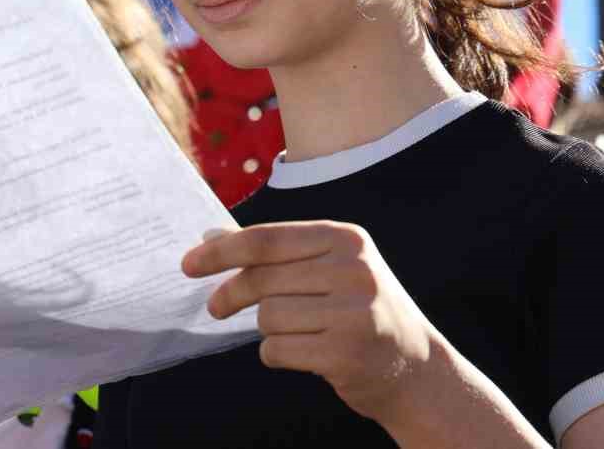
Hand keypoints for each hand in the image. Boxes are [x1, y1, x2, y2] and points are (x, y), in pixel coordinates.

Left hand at [183, 221, 433, 429]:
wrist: (415, 368)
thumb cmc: (359, 312)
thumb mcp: (327, 269)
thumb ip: (274, 253)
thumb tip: (210, 235)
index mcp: (346, 239)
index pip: (268, 240)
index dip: (222, 252)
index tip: (189, 264)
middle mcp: (354, 270)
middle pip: (262, 279)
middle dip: (232, 295)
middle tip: (215, 307)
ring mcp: (353, 313)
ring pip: (268, 317)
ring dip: (269, 330)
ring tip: (298, 334)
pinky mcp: (346, 354)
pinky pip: (278, 350)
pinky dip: (277, 354)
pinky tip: (304, 354)